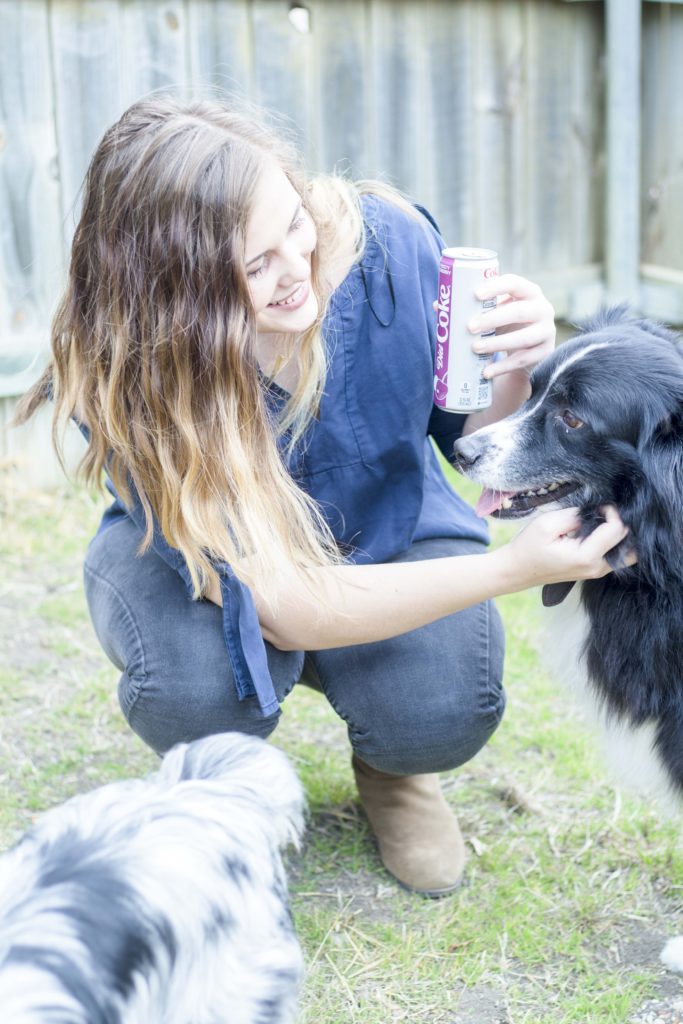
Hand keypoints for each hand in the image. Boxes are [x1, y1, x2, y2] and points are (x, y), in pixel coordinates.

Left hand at [468, 274, 555, 380]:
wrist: (528, 348)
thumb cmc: (506, 323)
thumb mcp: (493, 312)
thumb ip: (471, 307)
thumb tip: (436, 306)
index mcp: (528, 291)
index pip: (514, 283)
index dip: (496, 287)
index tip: (475, 294)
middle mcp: (543, 308)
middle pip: (518, 311)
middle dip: (493, 319)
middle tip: (469, 327)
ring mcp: (547, 331)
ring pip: (522, 338)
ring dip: (497, 343)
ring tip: (474, 348)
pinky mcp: (545, 352)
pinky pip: (523, 360)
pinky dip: (502, 367)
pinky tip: (486, 372)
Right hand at [497, 505, 634, 591]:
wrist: (518, 570)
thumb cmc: (528, 546)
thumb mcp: (548, 524)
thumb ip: (576, 516)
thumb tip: (598, 510)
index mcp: (586, 557)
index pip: (617, 529)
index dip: (612, 511)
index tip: (598, 504)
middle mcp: (597, 567)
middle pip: (631, 544)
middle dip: (623, 523)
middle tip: (605, 512)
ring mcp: (597, 571)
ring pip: (628, 552)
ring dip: (621, 534)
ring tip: (605, 520)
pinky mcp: (595, 570)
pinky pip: (616, 555)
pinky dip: (615, 542)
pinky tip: (600, 530)